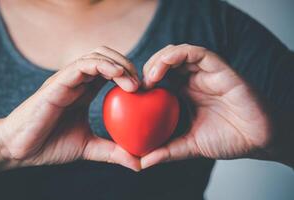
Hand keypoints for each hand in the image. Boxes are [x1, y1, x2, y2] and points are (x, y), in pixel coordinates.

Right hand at [0, 46, 140, 170]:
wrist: (20, 150)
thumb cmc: (50, 144)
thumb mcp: (88, 147)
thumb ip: (112, 151)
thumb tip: (139, 163)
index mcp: (84, 91)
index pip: (110, 71)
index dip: (130, 74)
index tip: (146, 90)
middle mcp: (76, 81)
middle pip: (106, 57)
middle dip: (128, 65)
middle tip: (143, 84)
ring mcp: (66, 80)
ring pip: (96, 55)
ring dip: (119, 63)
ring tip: (134, 83)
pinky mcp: (57, 83)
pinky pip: (82, 65)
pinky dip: (103, 65)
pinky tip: (117, 75)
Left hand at [141, 44, 270, 168]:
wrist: (257, 140)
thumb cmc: (227, 139)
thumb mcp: (189, 146)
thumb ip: (167, 151)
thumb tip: (142, 162)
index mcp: (183, 93)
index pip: (158, 78)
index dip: (142, 81)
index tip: (130, 94)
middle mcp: (192, 79)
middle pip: (163, 61)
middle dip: (147, 67)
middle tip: (138, 85)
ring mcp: (205, 72)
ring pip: (176, 52)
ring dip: (159, 60)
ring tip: (150, 78)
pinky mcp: (219, 67)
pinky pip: (196, 52)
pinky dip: (177, 54)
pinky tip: (164, 66)